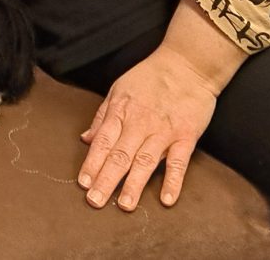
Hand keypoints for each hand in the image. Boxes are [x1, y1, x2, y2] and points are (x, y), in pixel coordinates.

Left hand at [76, 47, 220, 211]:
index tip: (82, 183)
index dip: (92, 163)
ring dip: (134, 184)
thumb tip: (86, 139)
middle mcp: (140, 123)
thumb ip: (102, 116)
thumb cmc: (150, 77)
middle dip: (106, 179)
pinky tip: (167, 199)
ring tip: (124, 205)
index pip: (102, 141)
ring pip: (146, 160)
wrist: (187, 64)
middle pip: (120, 155)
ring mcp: (163, 131)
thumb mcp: (119, 89)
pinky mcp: (186, 136)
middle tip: (95, 201)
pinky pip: (179, 161)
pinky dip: (173, 180)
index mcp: (121, 111)